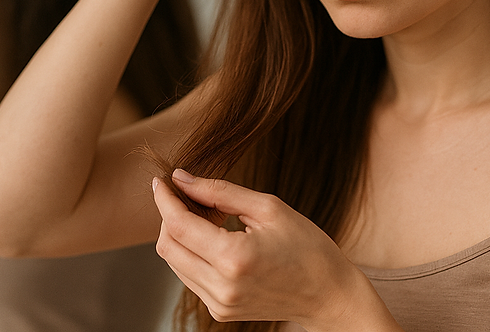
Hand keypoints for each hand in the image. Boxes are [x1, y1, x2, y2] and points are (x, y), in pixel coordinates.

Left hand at [152, 170, 392, 329]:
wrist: (329, 294)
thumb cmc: (306, 246)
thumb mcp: (268, 208)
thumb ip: (220, 191)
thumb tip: (182, 178)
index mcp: (234, 258)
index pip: (178, 226)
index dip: (165, 199)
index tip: (161, 180)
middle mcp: (222, 287)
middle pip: (168, 246)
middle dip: (169, 215)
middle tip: (190, 195)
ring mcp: (219, 304)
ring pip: (174, 262)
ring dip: (181, 234)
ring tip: (211, 216)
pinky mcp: (220, 311)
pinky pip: (190, 276)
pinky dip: (193, 252)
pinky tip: (216, 238)